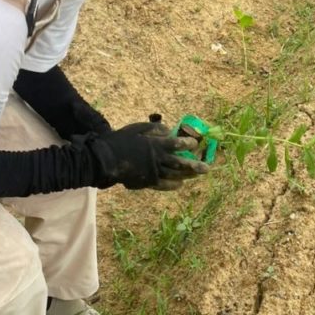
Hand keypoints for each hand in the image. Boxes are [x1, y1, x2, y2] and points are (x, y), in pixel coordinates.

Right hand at [87, 122, 208, 190]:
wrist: (106, 159)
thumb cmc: (122, 140)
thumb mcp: (138, 128)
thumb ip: (155, 129)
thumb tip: (169, 130)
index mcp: (155, 145)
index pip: (176, 145)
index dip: (187, 144)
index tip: (195, 144)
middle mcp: (157, 160)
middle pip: (180, 164)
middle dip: (194, 165)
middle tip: (207, 168)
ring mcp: (153, 173)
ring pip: (174, 175)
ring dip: (187, 175)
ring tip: (197, 175)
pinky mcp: (147, 182)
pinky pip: (163, 185)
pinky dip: (173, 185)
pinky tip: (180, 184)